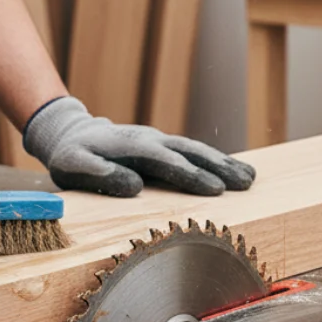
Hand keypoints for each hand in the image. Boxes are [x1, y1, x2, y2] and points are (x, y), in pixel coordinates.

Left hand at [23, 97, 255, 196]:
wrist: (72, 132)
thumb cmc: (71, 155)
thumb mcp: (73, 165)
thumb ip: (98, 173)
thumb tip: (134, 186)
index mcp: (131, 147)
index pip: (166, 162)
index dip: (190, 175)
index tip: (214, 189)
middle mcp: (151, 140)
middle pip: (190, 152)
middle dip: (219, 167)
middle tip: (246, 184)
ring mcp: (160, 141)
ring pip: (197, 150)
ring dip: (224, 163)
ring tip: (251, 179)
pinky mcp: (165, 146)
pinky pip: (194, 152)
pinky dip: (217, 161)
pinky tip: (236, 172)